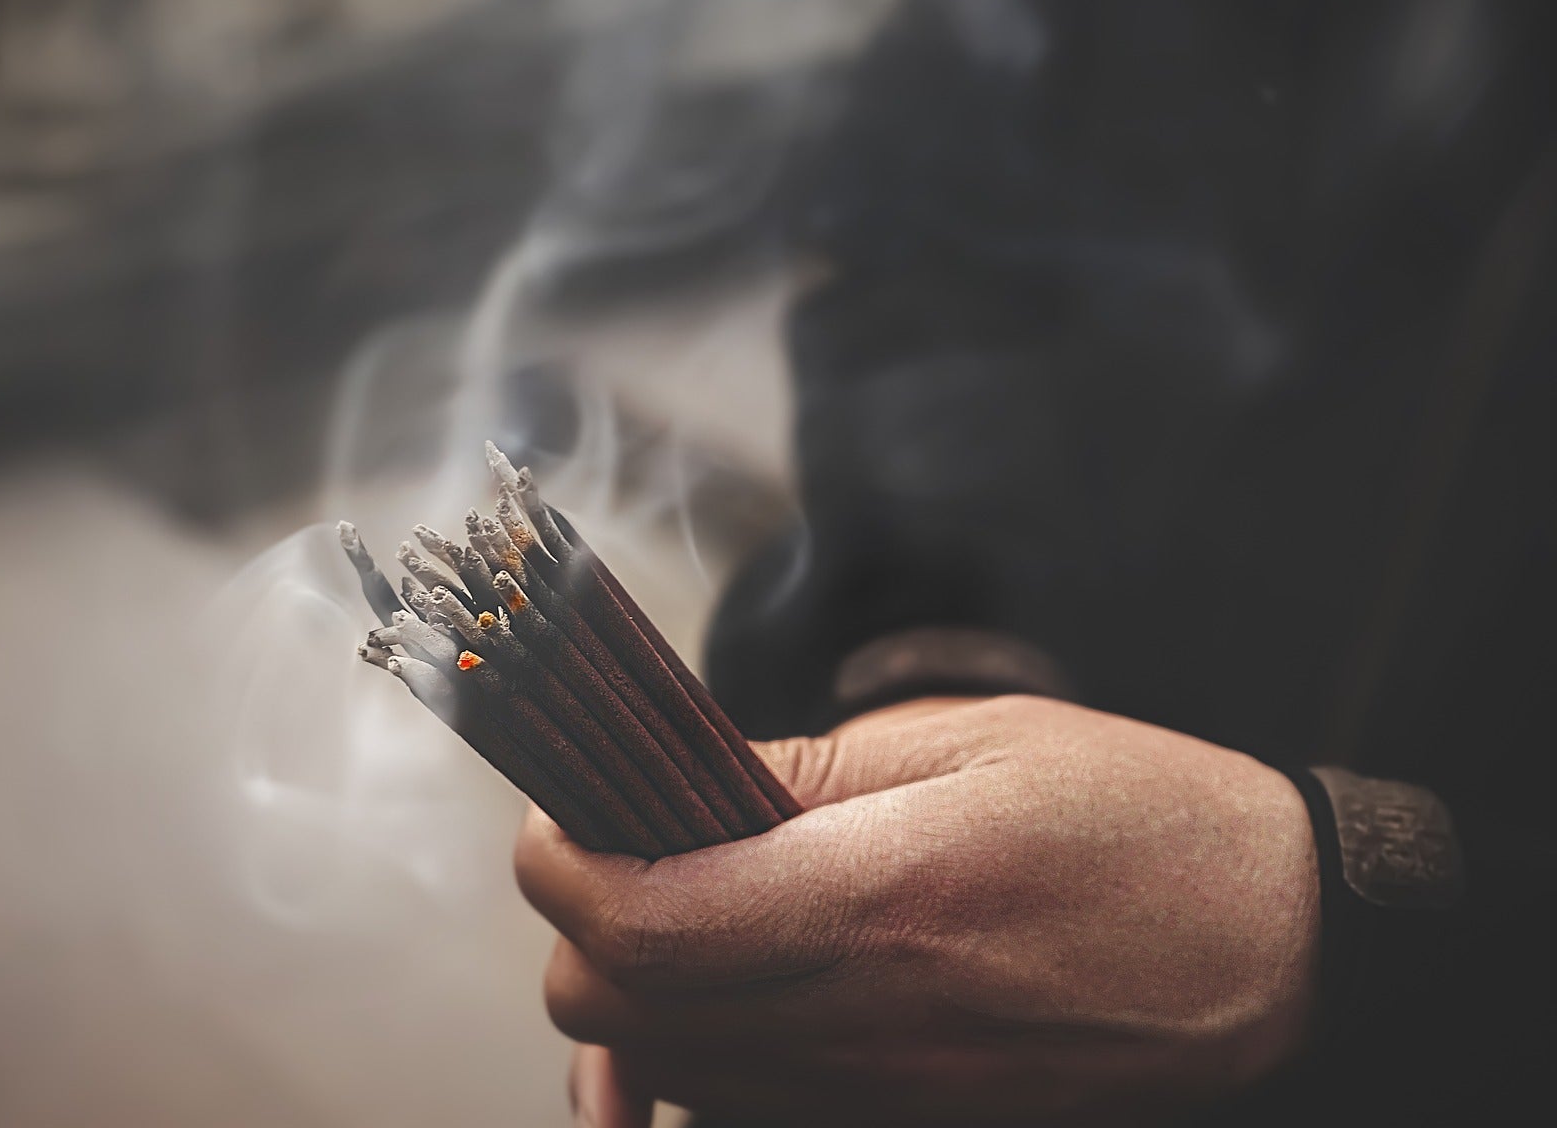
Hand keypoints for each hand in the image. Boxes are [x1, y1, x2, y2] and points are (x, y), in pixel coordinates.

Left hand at [515, 696, 1318, 1125]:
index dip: (560, 865)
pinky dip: (707, 1050)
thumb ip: (801, 770)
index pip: (637, 922)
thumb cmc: (1135, 821)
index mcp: (879, 898)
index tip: (561, 816)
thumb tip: (674, 782)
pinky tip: (747, 983)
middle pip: (618, 1014)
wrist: (1270, 949)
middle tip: (623, 849)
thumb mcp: (967, 741)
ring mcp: (884, 1095)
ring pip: (668, 1074)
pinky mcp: (907, 1127)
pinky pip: (748, 1109)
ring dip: (640, 989)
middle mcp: (865, 1020)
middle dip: (582, 929)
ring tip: (686, 906)